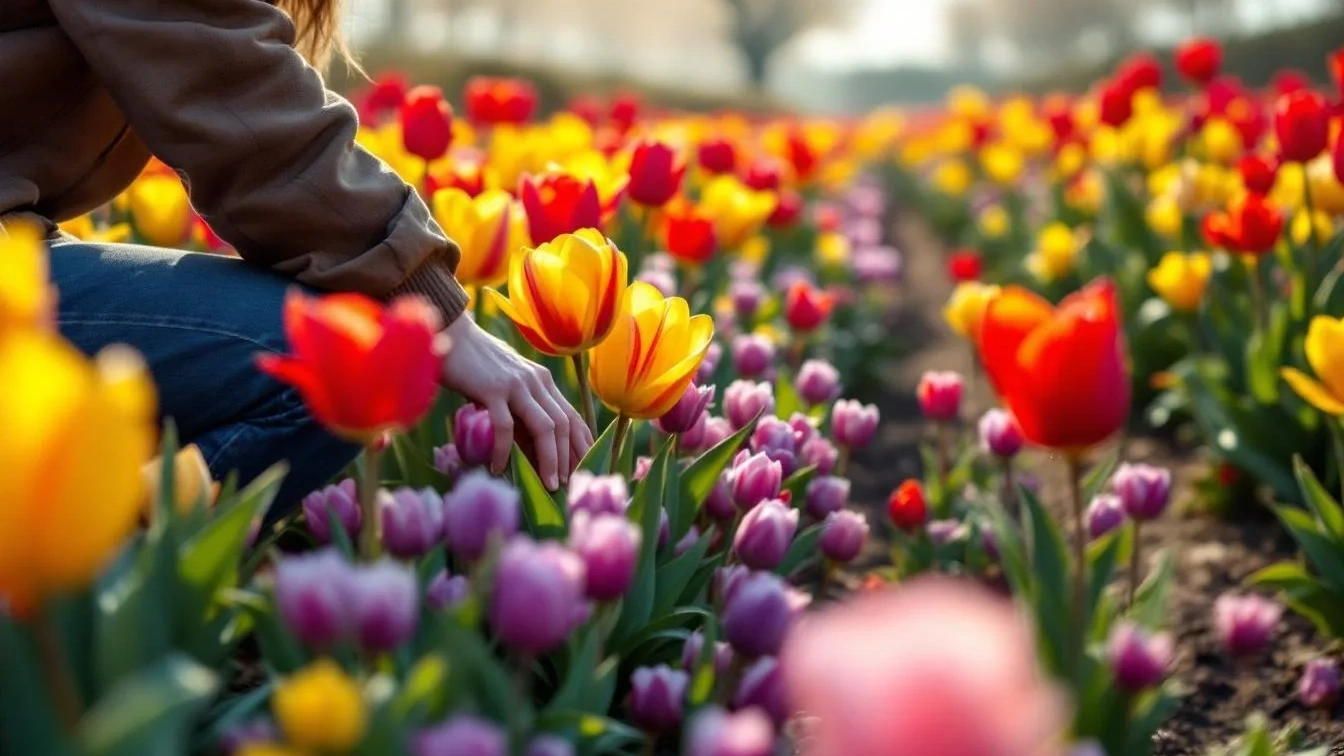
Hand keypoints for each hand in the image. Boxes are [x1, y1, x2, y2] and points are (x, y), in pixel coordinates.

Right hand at [440, 316, 591, 488]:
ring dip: (550, 459)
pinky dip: (504, 451)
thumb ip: (520, 413)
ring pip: (545, 427)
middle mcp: (536, 381)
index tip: (583, 467)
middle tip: (568, 483)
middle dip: (569, 457)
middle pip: (563, 424)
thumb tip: (532, 451)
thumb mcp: (506, 388)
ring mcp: (516, 385)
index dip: (581, 444)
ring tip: (549, 484)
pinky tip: (497, 468)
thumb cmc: (475, 366)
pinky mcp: (492, 390)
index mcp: (543, 380)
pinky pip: (505, 427)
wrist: (450, 334)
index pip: (572, 415)